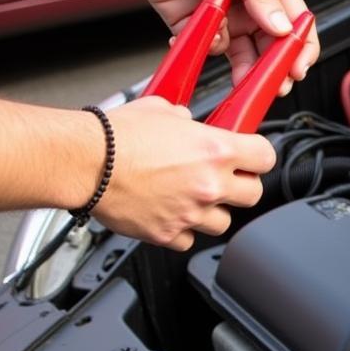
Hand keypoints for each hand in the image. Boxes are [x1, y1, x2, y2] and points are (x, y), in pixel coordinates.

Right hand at [91, 97, 276, 250]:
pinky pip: (188, 240)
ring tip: (191, 198)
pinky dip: (182, 230)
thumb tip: (191, 122)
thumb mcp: (161, 110)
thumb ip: (186, 120)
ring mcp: (191, 213)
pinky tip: (170, 214)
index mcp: (215, 150)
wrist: (84, 162)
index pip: (265, 157)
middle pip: (253, 195)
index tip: (251, 158)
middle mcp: (209, 184)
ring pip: (224, 223)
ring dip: (212, 212)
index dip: (259, 157)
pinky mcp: (168, 234)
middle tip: (224, 179)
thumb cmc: (116, 136)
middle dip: (241, 186)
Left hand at [121, 0, 318, 91]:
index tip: (297, 67)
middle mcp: (250, 6)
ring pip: (242, 56)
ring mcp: (225, 17)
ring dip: (242, 68)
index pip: (296, 25)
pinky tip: (200, 40)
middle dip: (274, 68)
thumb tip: (282, 27)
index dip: (301, 48)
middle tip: (273, 84)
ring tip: (240, 78)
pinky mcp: (198, 25)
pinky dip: (205, 49)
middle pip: (272, 48)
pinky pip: (208, 48)